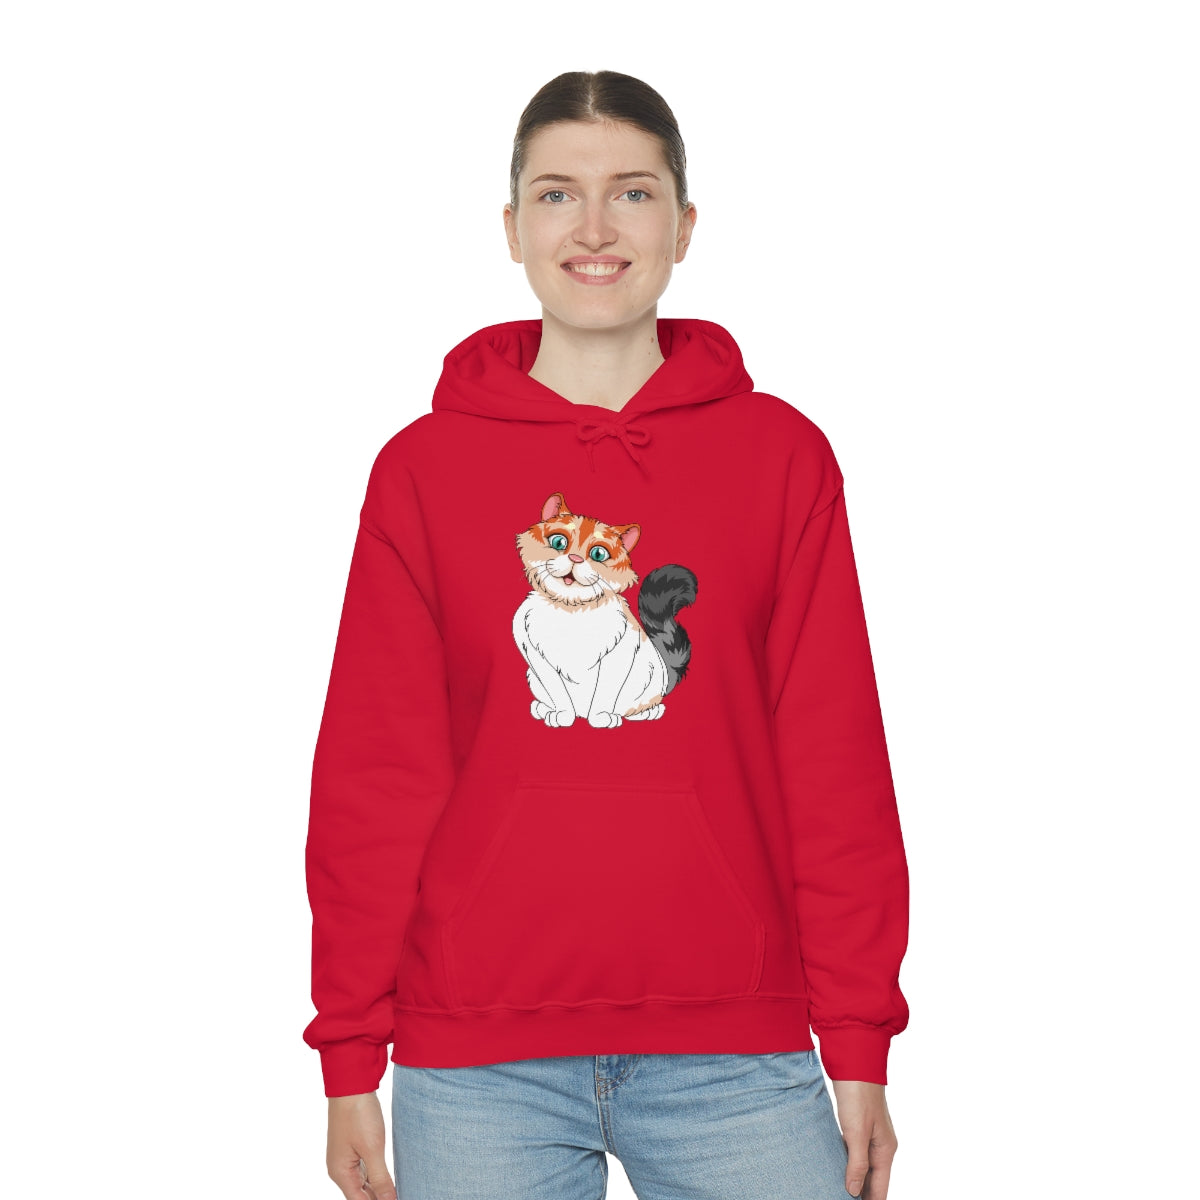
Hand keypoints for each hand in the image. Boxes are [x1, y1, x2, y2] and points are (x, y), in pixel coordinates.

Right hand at [326, 1092, 394, 1199]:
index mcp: (341, 1173)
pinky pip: (365, 1169)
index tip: (398, 1199)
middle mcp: (340, 1169)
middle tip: (401, 1193)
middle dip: (380, 1197)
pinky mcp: (353, 1146)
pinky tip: (391, 1177)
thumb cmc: (358, 1113)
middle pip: (361, 1195)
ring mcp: (346, 1158)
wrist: (351, 1083)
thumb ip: (380, 1179)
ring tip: (398, 1190)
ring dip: (379, 1188)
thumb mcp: (372, 1148)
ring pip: (364, 1183)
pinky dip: (377, 1175)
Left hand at [829, 1079, 897, 1198]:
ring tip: (839, 1193)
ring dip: (854, 1181)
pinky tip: (837, 1170)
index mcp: (885, 1149)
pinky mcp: (858, 1126)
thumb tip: (854, 1192)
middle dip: (862, 1195)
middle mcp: (881, 1145)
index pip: (880, 1189)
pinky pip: (854, 1153)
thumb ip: (856, 1162)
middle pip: (873, 1181)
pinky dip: (848, 1164)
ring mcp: (870, 1135)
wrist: (854, 1061)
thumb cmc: (858, 1093)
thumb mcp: (856, 1131)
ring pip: (863, 1167)